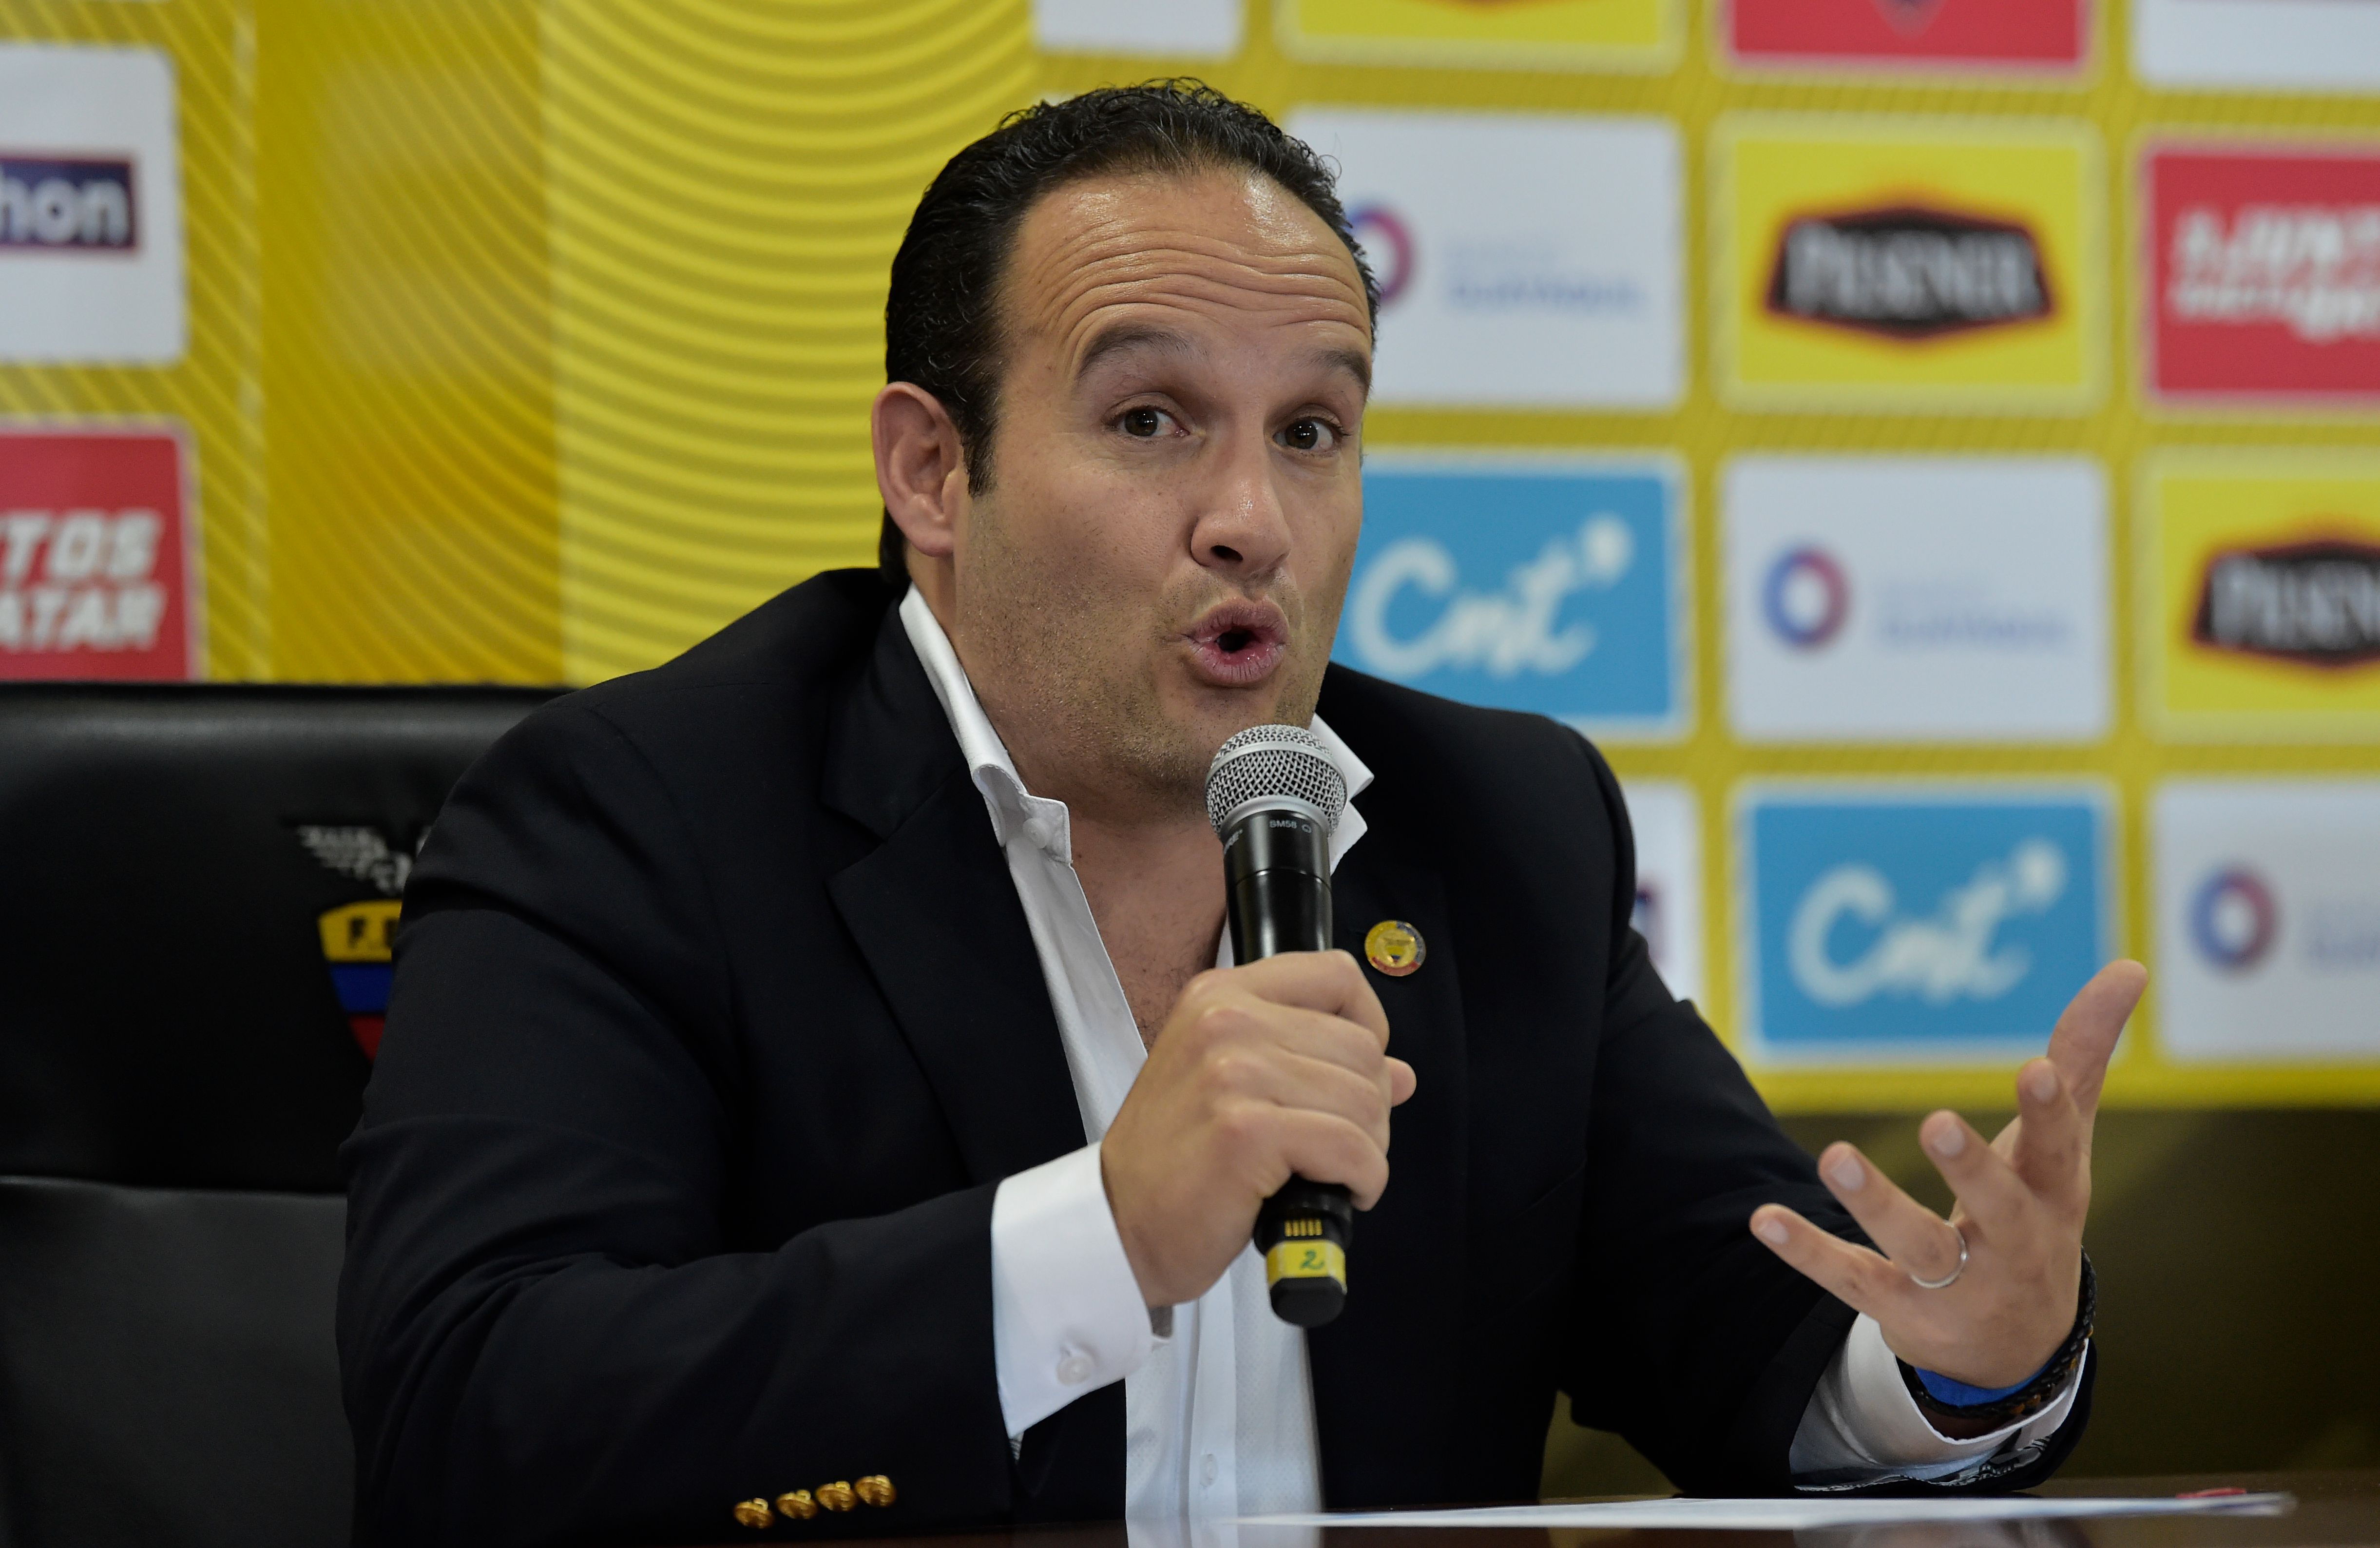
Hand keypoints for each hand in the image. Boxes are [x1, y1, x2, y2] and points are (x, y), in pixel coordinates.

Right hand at [1101, 950, 1417, 1307]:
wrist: (1120, 1223)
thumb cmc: (1177, 1160)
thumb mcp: (1234, 1086)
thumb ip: (1312, 1063)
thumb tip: (1401, 1074)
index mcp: (1221, 995)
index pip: (1337, 975)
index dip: (1369, 1025)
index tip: (1354, 1074)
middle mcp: (1226, 1020)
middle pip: (1363, 1047)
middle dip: (1370, 1108)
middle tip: (1337, 1147)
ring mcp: (1234, 1073)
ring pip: (1365, 1100)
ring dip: (1368, 1149)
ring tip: (1331, 1173)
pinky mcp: (1247, 1131)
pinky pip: (1352, 1149)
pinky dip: (1363, 1180)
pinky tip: (1339, 1194)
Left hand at [1749, 959, 2146, 1399]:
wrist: (2020, 1349)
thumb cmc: (2038, 1211)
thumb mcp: (2065, 1142)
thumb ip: (2085, 1054)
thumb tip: (2131, 965)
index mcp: (2055, 1194)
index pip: (2059, 1150)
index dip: (2049, 1113)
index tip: (2036, 1070)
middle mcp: (2013, 1243)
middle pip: (1997, 1206)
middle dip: (1971, 1167)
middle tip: (1937, 1123)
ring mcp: (1958, 1284)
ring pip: (1918, 1246)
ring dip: (1878, 1204)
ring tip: (1836, 1158)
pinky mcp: (1902, 1309)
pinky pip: (1852, 1279)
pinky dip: (1808, 1252)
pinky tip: (1764, 1220)